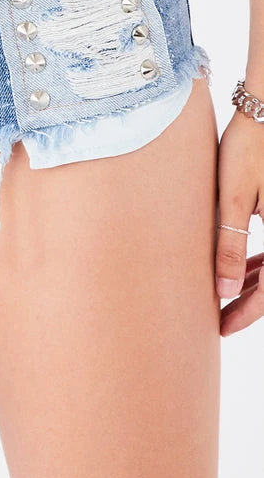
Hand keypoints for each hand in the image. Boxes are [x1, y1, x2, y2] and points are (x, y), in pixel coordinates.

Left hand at [216, 108, 263, 335]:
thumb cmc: (249, 149)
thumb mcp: (234, 199)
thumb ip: (229, 246)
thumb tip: (222, 292)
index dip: (244, 312)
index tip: (220, 328)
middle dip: (247, 300)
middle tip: (218, 316)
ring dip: (254, 279)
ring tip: (224, 291)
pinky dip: (261, 259)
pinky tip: (243, 264)